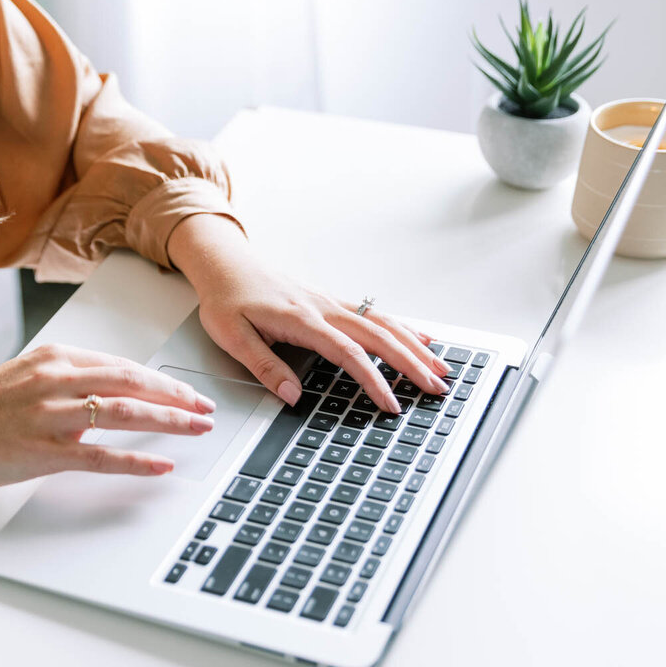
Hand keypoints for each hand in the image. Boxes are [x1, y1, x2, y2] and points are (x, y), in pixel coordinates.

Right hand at [0, 344, 217, 508]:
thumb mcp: (29, 377)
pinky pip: (99, 456)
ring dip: (167, 422)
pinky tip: (161, 465)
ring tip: (196, 430)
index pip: (124, 365)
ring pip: (123, 413)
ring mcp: (49, 415)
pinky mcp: (41, 451)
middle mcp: (55, 380)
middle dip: (176, 397)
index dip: (163, 380)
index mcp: (56, 358)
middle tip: (206, 409)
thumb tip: (118, 391)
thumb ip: (73, 380)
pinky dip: (136, 461)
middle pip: (132, 383)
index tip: (189, 393)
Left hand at [166, 215, 450, 411]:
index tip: (391, 403)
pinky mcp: (331, 302)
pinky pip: (375, 315)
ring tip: (441, 367)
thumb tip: (292, 395)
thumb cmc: (226, 298)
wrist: (225, 264)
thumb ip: (264, 366)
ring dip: (415, 346)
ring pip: (383, 324)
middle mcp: (324, 308)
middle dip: (411, 364)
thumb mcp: (232, 336)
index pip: (348, 354)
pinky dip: (403, 328)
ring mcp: (331, 303)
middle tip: (437, 388)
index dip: (373, 380)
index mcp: (302, 319)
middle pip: (378, 337)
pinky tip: (421, 338)